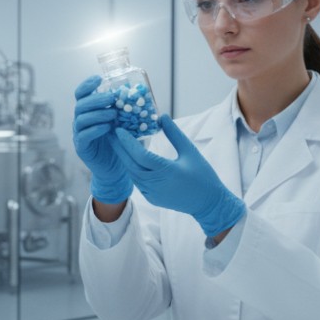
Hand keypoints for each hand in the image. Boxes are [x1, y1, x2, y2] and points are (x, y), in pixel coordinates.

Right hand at [72, 75, 131, 203]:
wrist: (116, 169)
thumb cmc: (121, 143)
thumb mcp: (125, 123)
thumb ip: (128, 110)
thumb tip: (144, 95)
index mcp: (89, 111)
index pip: (82, 94)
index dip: (87, 84)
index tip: (99, 78)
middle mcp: (81, 121)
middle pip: (81, 104)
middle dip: (96, 98)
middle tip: (111, 97)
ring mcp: (79, 134)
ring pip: (81, 119)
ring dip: (97, 113)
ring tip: (113, 114)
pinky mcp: (82, 148)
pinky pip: (84, 136)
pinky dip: (95, 130)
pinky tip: (107, 128)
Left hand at [113, 114, 244, 236]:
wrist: (208, 203)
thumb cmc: (202, 175)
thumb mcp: (190, 151)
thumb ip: (174, 134)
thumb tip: (161, 116)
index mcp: (166, 171)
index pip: (140, 155)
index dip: (127, 142)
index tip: (118, 130)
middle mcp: (156, 184)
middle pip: (131, 164)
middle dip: (119, 149)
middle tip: (110, 134)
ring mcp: (152, 194)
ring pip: (132, 174)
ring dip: (124, 159)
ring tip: (118, 144)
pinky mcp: (152, 199)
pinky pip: (137, 182)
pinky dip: (132, 170)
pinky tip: (129, 159)